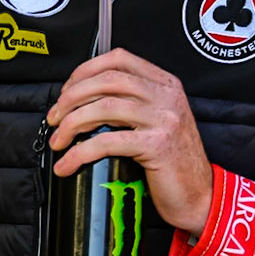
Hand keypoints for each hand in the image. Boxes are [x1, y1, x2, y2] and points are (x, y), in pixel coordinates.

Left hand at [48, 49, 212, 237]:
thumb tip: (84, 102)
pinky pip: (107, 142)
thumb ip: (132, 105)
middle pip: (107, 80)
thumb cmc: (173, 164)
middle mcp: (166, 96)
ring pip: (104, 107)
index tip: (66, 92)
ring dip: (71, 123)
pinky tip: (67, 165)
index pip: (118, 59)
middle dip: (71, 97)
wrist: (200, 196)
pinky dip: (79, 153)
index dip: (85, 71)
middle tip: (54, 118)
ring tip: (58, 141)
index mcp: (166, 84)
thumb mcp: (157, 123)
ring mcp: (164, 119)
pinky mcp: (157, 145)